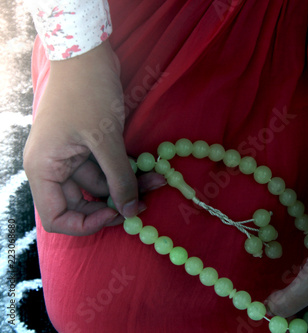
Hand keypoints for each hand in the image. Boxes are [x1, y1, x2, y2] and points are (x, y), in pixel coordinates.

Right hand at [24, 41, 163, 235]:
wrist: (87, 54)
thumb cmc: (87, 94)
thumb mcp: (106, 140)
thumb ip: (119, 178)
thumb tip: (130, 212)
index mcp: (44, 169)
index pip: (58, 217)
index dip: (87, 223)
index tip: (118, 213)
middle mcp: (54, 167)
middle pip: (83, 203)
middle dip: (116, 202)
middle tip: (144, 202)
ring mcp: (71, 155)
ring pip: (101, 183)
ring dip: (128, 183)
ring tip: (157, 178)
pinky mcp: (87, 145)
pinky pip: (107, 167)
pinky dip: (126, 169)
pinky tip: (150, 168)